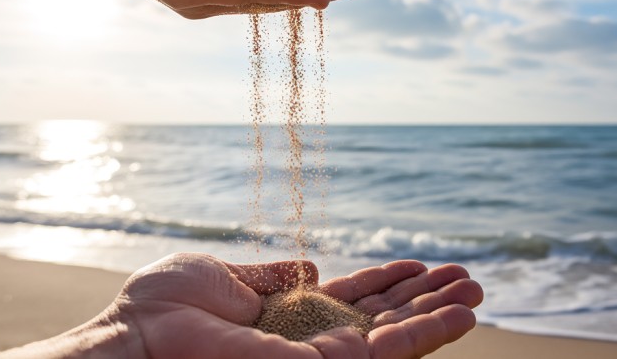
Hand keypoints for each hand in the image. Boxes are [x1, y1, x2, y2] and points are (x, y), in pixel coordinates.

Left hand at [113, 253, 481, 357]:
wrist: (139, 339)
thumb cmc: (167, 307)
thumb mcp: (228, 276)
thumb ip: (274, 274)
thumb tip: (310, 265)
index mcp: (288, 319)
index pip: (352, 302)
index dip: (386, 283)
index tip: (416, 266)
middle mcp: (311, 343)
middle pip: (383, 320)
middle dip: (425, 299)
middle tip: (465, 277)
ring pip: (397, 338)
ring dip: (439, 314)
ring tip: (477, 292)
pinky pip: (391, 353)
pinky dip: (429, 332)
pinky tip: (462, 315)